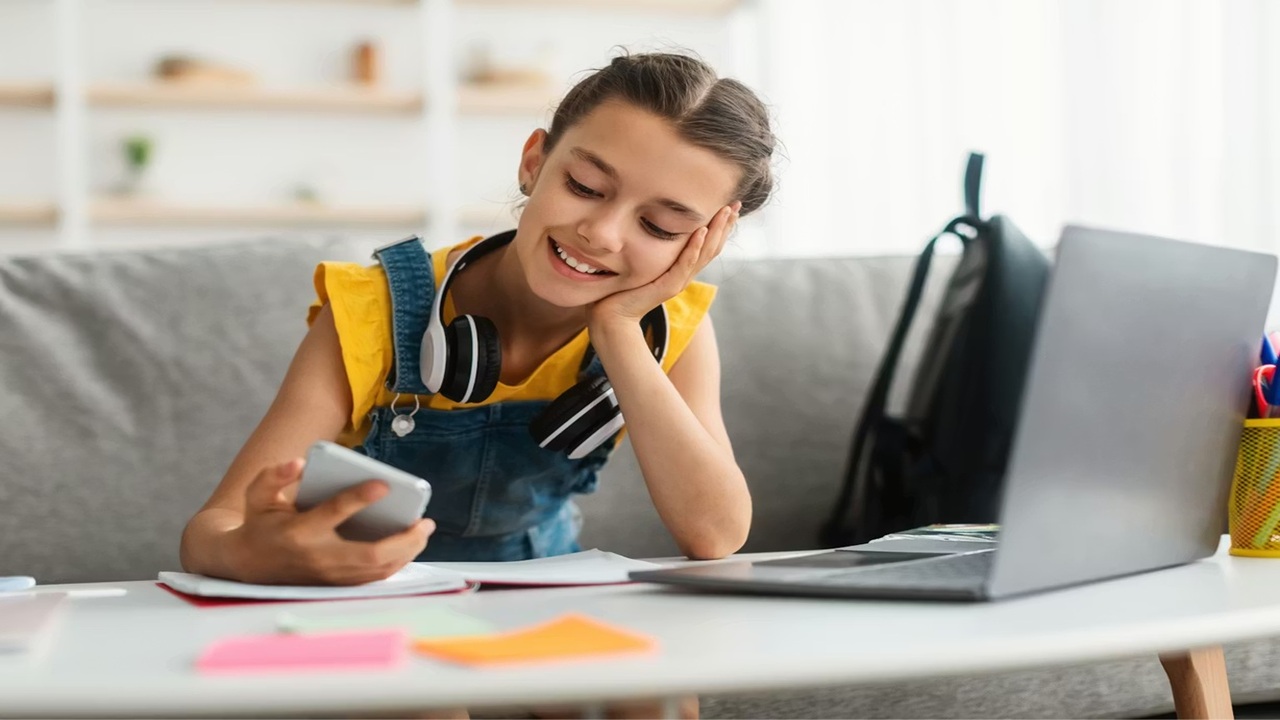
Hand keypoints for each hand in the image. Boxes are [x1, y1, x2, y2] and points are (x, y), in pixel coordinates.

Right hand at [228, 458, 433, 585]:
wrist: (247, 566)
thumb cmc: (261, 523)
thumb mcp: (258, 495)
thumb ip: (273, 476)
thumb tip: (299, 463)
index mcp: (299, 531)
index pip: (333, 513)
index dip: (359, 498)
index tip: (384, 484)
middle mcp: (318, 557)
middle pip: (369, 554)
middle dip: (403, 539)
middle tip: (425, 521)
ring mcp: (330, 575)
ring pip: (377, 571)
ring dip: (407, 552)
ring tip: (424, 531)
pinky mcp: (337, 585)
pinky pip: (374, 578)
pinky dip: (397, 563)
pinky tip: (411, 546)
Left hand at [588, 201, 740, 330]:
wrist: (613, 317)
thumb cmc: (624, 290)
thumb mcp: (645, 265)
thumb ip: (655, 251)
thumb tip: (650, 226)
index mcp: (682, 270)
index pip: (709, 245)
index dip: (721, 227)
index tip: (730, 207)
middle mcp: (685, 275)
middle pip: (713, 247)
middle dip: (725, 225)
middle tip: (737, 203)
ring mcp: (679, 281)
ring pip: (704, 253)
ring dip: (716, 231)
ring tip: (726, 212)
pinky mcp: (668, 286)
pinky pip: (685, 263)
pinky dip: (694, 247)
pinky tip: (701, 231)